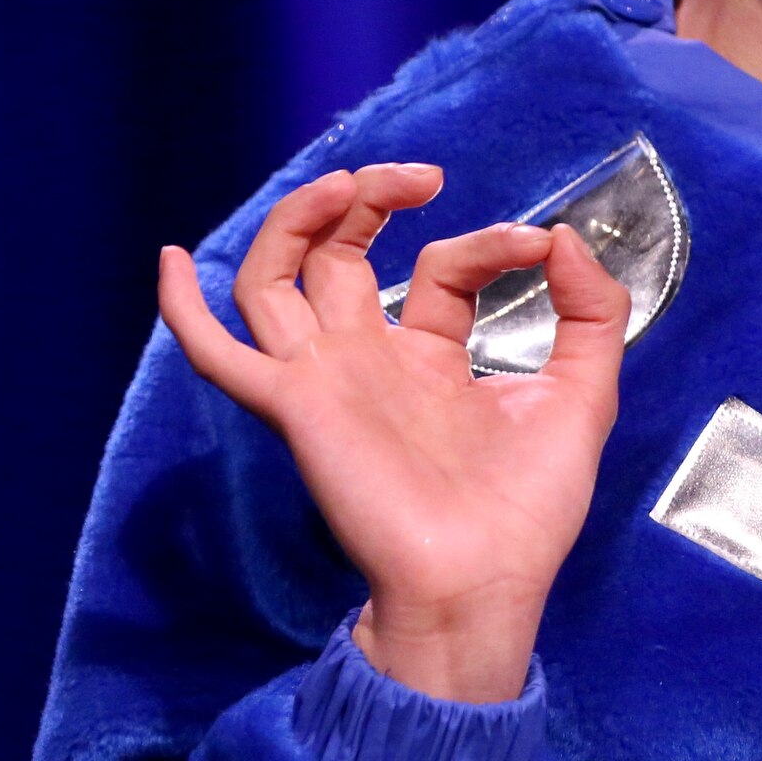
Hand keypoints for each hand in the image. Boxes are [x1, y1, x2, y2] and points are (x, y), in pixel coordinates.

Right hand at [158, 164, 630, 702]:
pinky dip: (184, 311)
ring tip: (347, 185)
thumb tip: (564, 236)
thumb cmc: (529, 508)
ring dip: (297, 220)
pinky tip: (170, 261)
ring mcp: (324, 379)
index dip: (487, 242)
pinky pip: (220, 356)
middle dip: (369, 197)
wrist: (486, 584)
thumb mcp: (585, 393)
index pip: (439, 267)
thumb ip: (591, 311)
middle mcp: (367, 359)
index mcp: (427, 355)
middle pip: (335, 254)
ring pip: (272, 279)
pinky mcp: (296, 407)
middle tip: (419, 176)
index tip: (538, 244)